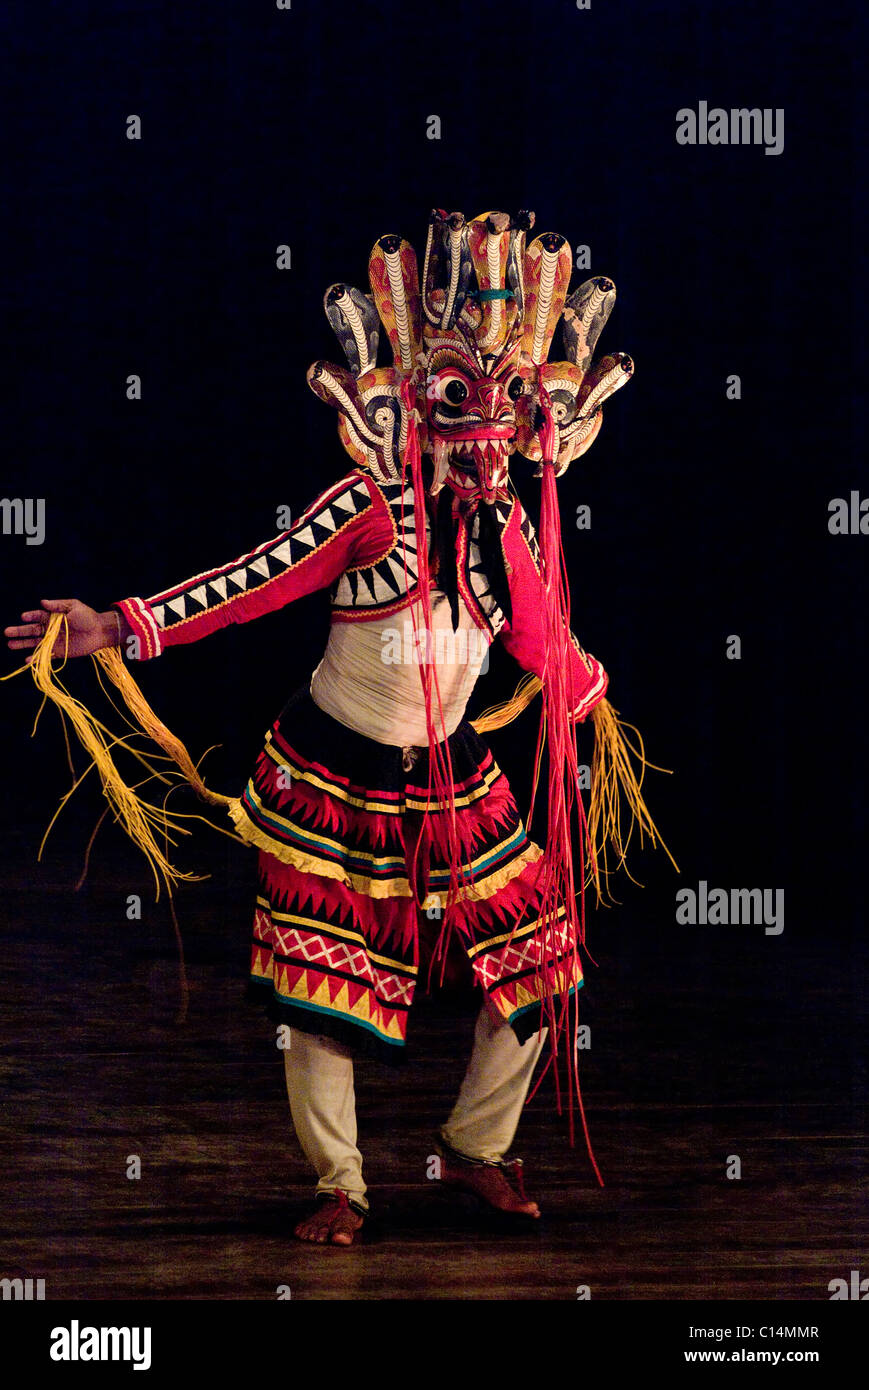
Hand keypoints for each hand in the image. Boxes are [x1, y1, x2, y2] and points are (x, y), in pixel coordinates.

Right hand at [4, 599, 123, 663]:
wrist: (100, 632)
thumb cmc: (88, 617)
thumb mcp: (73, 606)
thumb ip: (58, 605)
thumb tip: (42, 602)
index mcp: (52, 617)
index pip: (37, 616)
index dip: (30, 617)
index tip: (24, 617)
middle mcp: (50, 629)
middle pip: (32, 630)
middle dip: (19, 631)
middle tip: (6, 632)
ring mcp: (54, 641)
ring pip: (35, 643)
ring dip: (23, 644)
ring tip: (10, 644)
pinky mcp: (59, 652)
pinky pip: (46, 655)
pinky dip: (37, 658)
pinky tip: (27, 660)